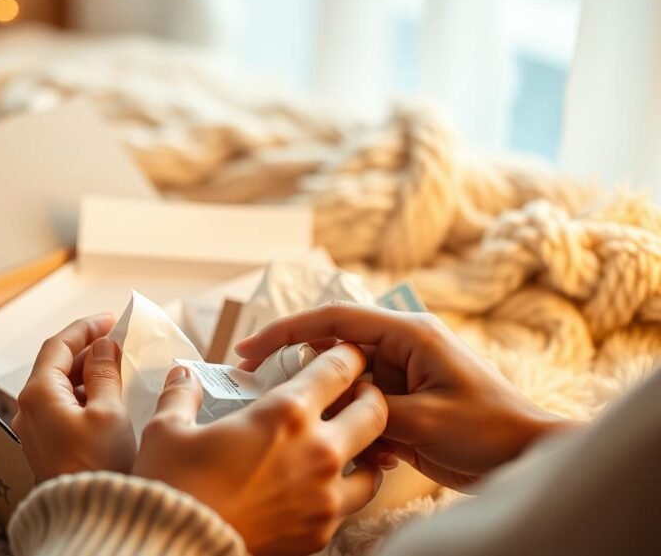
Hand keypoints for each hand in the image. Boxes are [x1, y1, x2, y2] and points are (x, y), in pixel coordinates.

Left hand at [13, 314, 136, 482]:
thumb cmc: (97, 466)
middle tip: (117, 340)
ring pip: (60, 387)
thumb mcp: (109, 412)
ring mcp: (35, 429)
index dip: (85, 328)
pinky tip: (109, 397)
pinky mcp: (47, 445)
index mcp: (39, 393)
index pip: (58, 345)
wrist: (87, 518)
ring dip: (87, 373)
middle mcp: (29, 408)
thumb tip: (103, 347)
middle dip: (87, 349)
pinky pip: (62, 408)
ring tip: (118, 366)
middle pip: (56, 365)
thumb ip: (105, 373)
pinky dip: (85, 395)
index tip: (109, 319)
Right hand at [132, 343, 387, 554]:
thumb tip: (183, 374)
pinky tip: (319, 488)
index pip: (339, 368)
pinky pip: (349, 506)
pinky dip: (341, 493)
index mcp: (286, 413)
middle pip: (375, 411)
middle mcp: (317, 451)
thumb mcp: (167, 429)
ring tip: (343, 447)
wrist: (178, 547)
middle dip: (370, 396)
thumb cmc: (174, 485)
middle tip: (352, 394)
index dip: (346, 354)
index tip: (343, 353)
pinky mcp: (321, 532)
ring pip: (373, 466)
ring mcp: (325, 496)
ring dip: (364, 451)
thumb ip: (182, 393)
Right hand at [236, 301, 574, 489]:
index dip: (286, 330)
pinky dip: (356, 426)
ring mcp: (405, 373)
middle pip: (335, 348)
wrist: (527, 457)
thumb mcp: (421, 422)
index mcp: (409, 335)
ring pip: (347, 382)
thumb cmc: (487, 431)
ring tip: (328, 429)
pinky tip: (368, 451)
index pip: (334, 319)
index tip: (248, 350)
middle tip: (266, 388)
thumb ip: (367, 407)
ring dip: (335, 407)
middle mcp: (404, 346)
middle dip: (305, 370)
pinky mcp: (407, 400)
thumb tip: (329, 401)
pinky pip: (364, 406)